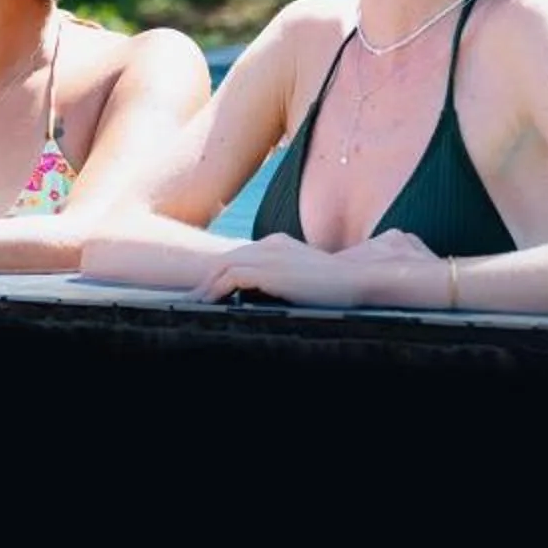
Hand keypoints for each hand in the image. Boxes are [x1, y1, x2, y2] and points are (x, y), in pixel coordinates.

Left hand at [194, 228, 435, 306]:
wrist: (355, 281)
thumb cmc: (337, 286)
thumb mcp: (306, 277)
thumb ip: (285, 279)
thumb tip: (275, 293)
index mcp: (277, 243)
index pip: (240, 256)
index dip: (221, 273)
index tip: (208, 289)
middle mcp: (269, 244)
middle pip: (226, 259)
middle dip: (207, 279)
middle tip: (192, 298)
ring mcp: (267, 255)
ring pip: (222, 267)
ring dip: (206, 286)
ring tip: (194, 304)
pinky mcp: (267, 270)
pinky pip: (230, 278)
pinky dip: (215, 291)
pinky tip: (208, 304)